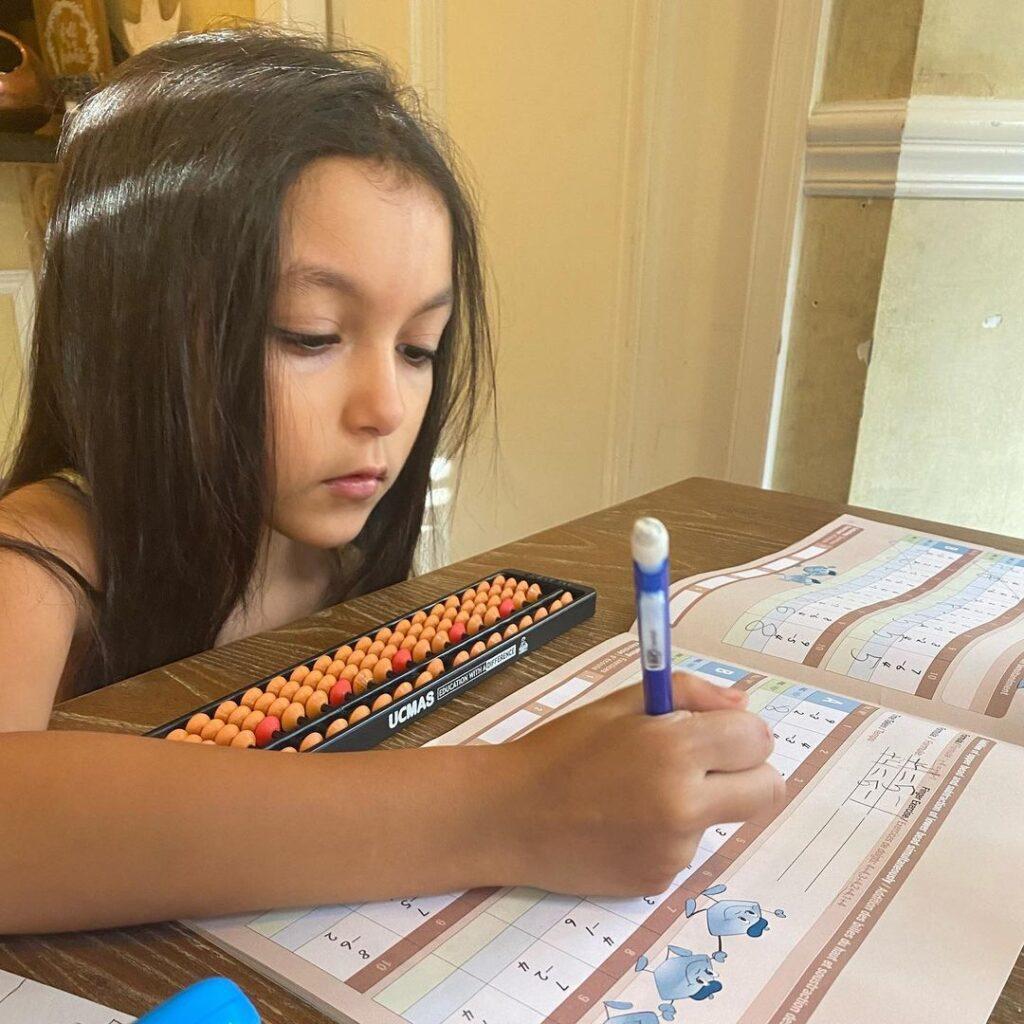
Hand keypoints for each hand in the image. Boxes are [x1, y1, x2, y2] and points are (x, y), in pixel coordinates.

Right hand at [497, 672, 782, 895]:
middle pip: (768, 789)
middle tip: (710, 764)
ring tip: (637, 793)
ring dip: (700, 803)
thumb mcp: (621, 703)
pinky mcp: (658, 880)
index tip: (722, 732)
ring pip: (723, 818)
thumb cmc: (562, 749)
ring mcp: (674, 849)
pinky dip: (668, 834)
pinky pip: (687, 849)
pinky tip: (623, 823)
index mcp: (674, 749)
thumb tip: (742, 706)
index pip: (757, 740)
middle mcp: (684, 804)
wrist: (509, 815)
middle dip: (750, 772)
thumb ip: (690, 694)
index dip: (742, 732)